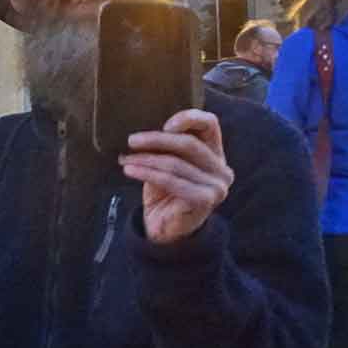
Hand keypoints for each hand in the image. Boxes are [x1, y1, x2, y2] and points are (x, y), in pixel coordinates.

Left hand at [118, 109, 233, 242]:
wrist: (164, 228)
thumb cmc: (165, 191)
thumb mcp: (167, 162)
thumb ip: (166, 146)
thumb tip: (142, 130)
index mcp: (216, 153)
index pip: (210, 124)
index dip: (188, 118)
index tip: (164, 124)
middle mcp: (222, 169)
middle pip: (189, 143)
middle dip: (157, 140)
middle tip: (132, 140)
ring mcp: (217, 186)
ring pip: (176, 163)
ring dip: (146, 159)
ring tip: (125, 158)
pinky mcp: (205, 200)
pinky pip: (171, 181)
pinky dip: (148, 174)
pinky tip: (130, 170)